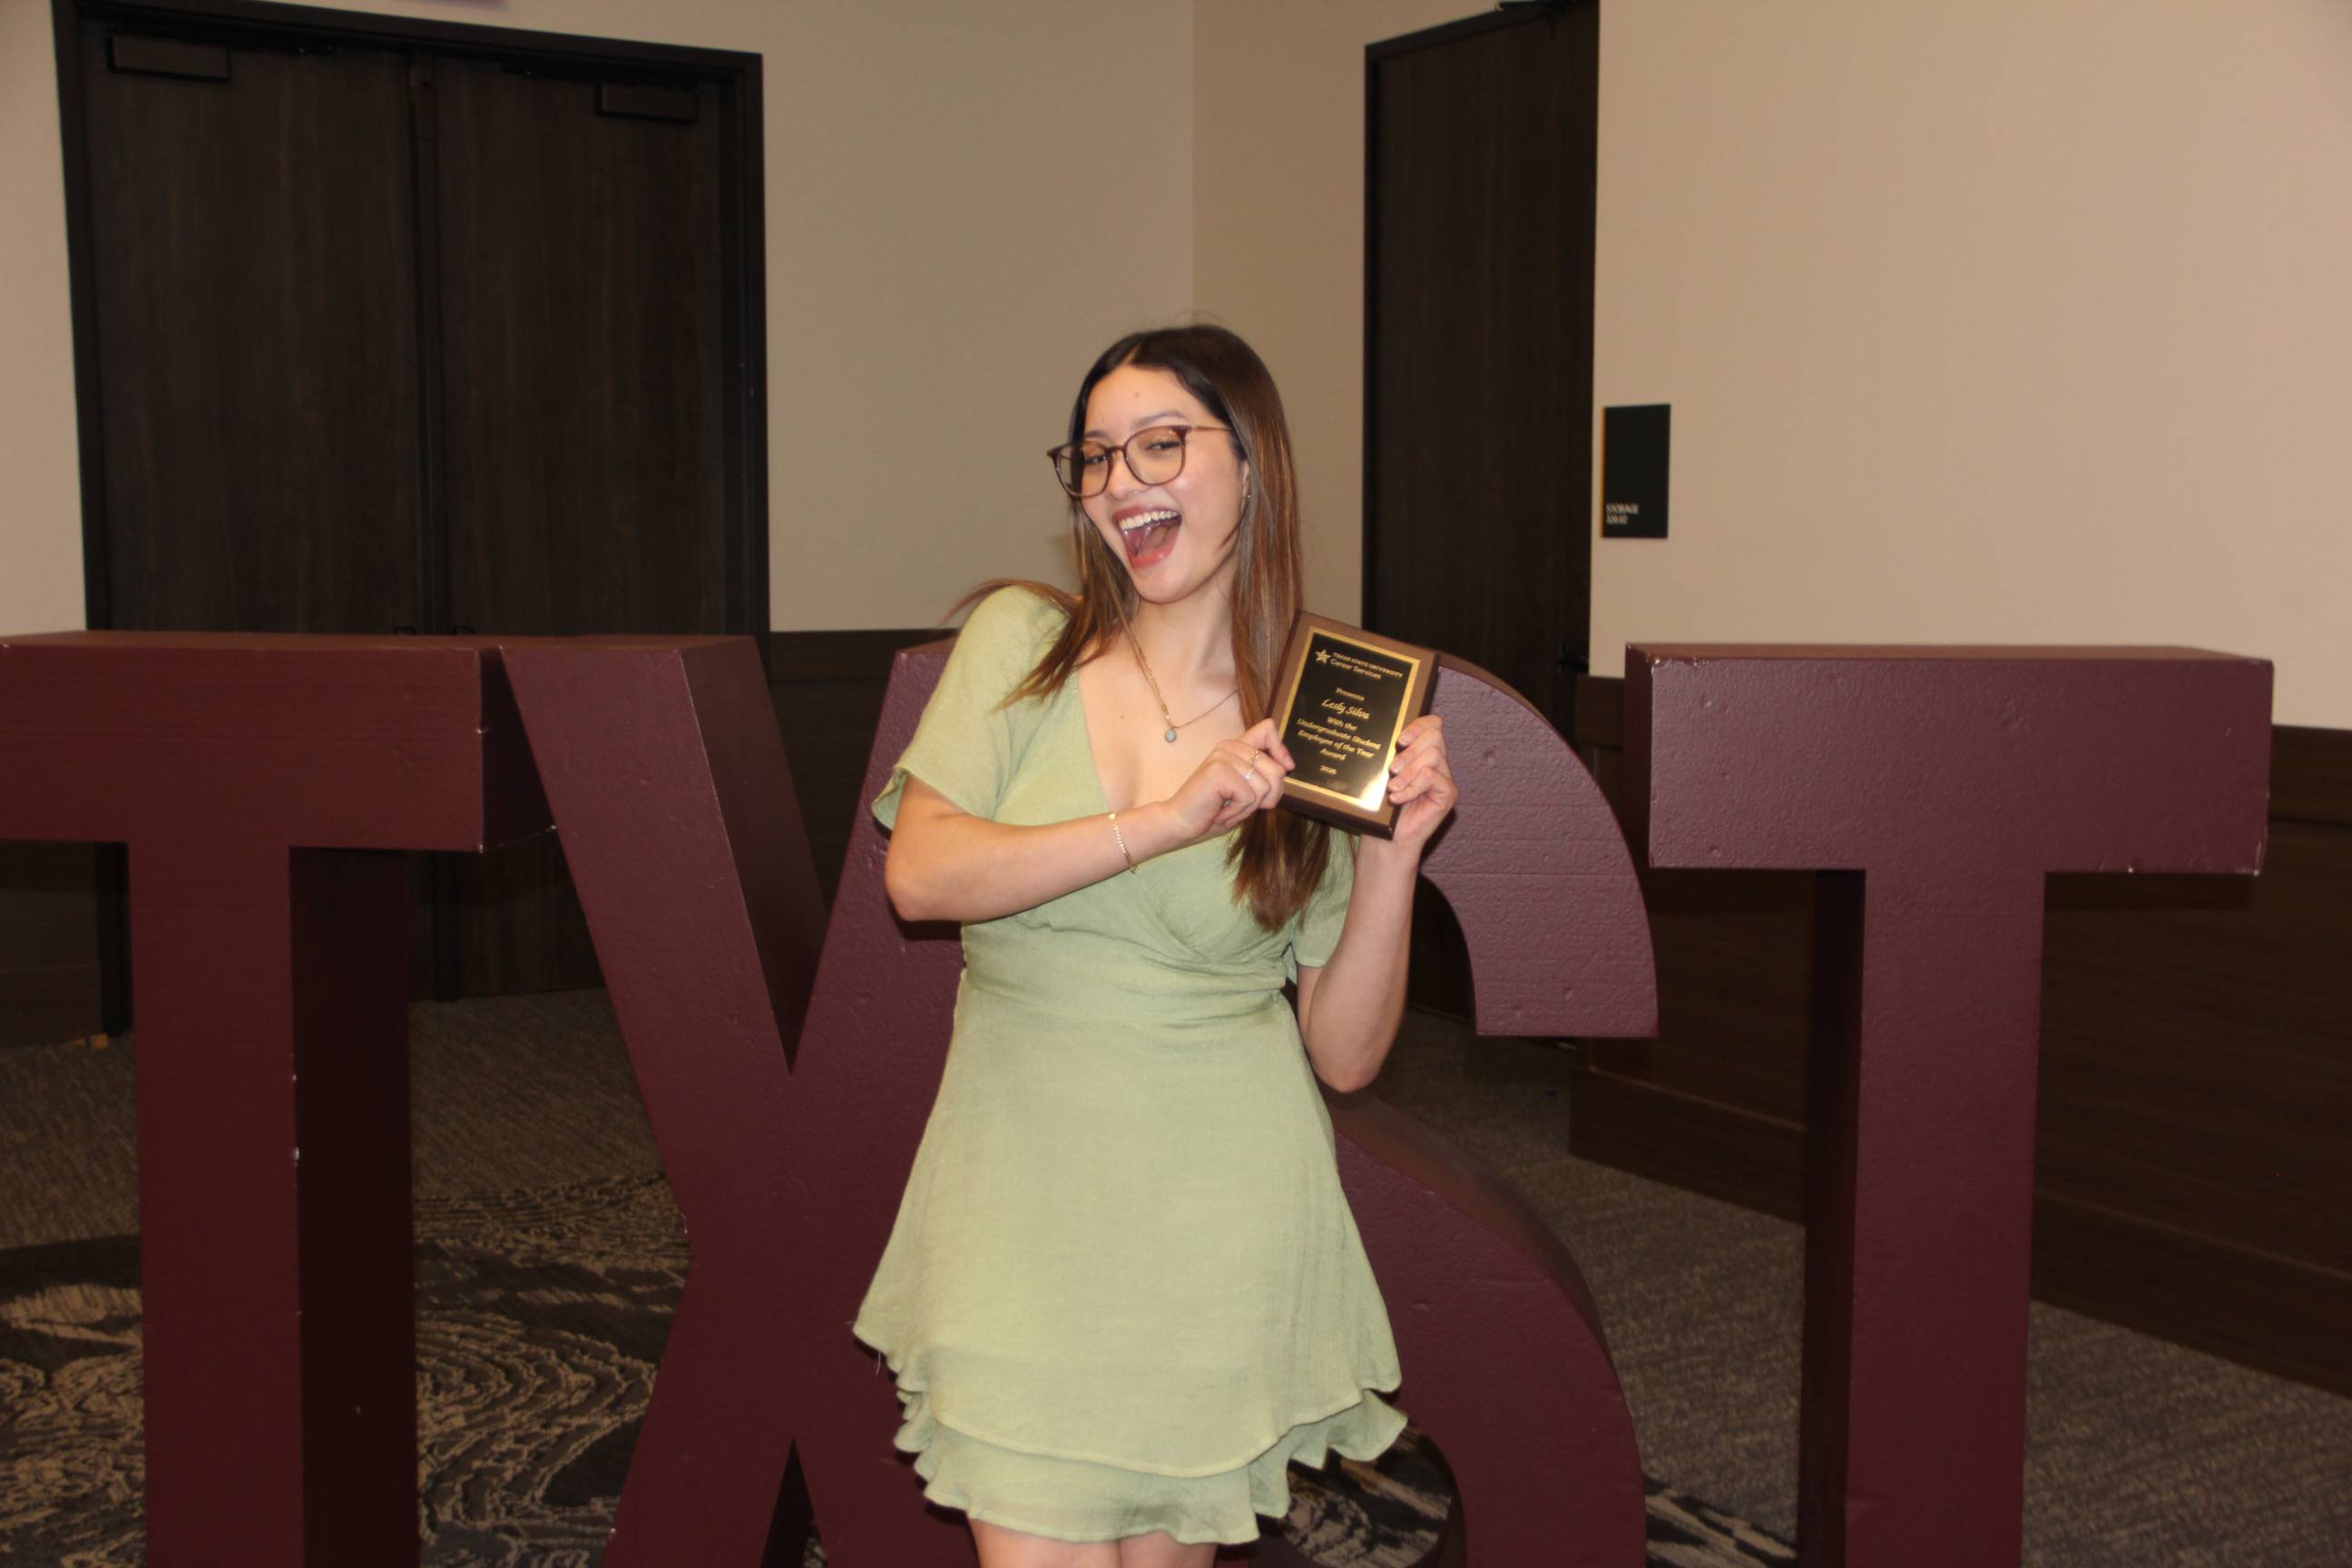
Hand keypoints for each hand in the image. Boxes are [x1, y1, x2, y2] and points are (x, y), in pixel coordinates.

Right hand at [1161, 717, 1293, 845]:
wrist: (1180, 823)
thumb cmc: (1213, 810)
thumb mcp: (1245, 790)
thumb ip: (1262, 776)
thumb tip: (1287, 766)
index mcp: (1236, 747)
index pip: (1268, 729)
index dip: (1281, 750)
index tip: (1285, 768)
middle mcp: (1229, 746)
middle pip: (1277, 770)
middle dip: (1268, 798)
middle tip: (1241, 805)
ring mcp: (1223, 756)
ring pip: (1265, 787)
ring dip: (1248, 808)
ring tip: (1227, 808)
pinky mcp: (1219, 771)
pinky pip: (1249, 797)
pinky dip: (1237, 812)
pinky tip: (1220, 811)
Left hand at [1367, 714, 1455, 860]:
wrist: (1389, 837)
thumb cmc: (1384, 806)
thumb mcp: (1386, 775)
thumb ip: (1393, 755)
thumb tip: (1388, 735)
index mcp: (1423, 753)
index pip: (1432, 725)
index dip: (1418, 725)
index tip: (1399, 740)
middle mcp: (1438, 763)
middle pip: (1434, 736)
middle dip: (1410, 750)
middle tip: (1391, 769)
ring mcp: (1445, 778)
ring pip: (1433, 756)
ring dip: (1409, 771)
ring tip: (1392, 787)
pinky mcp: (1448, 793)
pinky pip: (1431, 777)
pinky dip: (1412, 787)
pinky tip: (1398, 798)